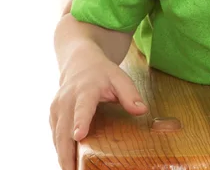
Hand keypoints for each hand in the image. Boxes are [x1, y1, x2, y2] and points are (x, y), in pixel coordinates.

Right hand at [49, 53, 147, 169]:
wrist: (80, 64)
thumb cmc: (103, 74)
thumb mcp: (120, 78)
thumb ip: (130, 94)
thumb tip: (142, 110)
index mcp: (86, 89)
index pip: (83, 106)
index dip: (81, 121)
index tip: (79, 135)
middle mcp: (67, 100)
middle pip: (65, 129)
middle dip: (67, 151)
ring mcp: (57, 109)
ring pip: (57, 137)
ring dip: (62, 156)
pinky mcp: (53, 117)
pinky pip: (55, 137)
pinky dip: (60, 151)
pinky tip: (68, 164)